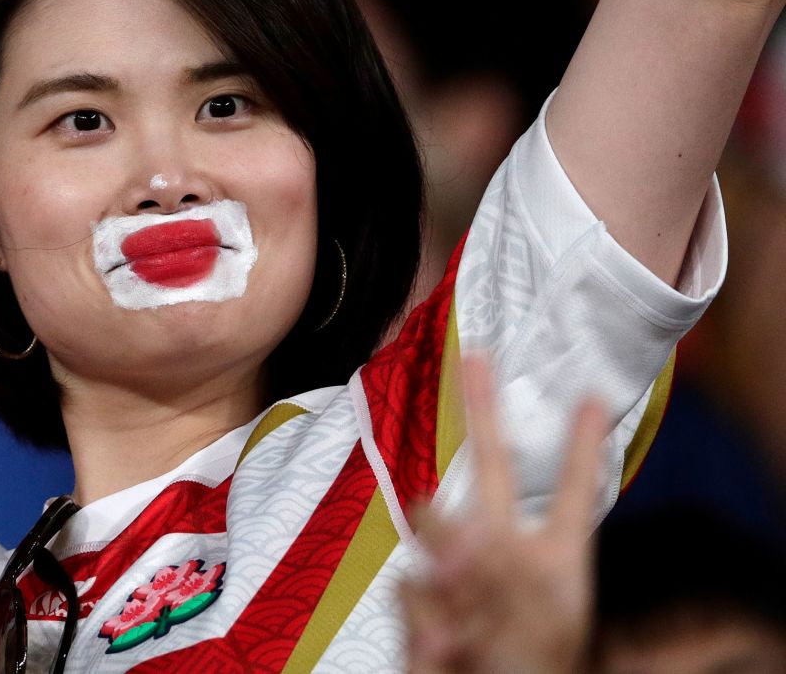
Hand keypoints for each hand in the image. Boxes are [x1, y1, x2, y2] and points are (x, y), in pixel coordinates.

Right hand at [401, 355, 609, 673]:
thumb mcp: (538, 612)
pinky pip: (409, 585)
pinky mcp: (419, 605)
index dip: (582, 445)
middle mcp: (505, 554)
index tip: (592, 396)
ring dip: (443, 541)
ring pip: (433, 520)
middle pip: (491, 471)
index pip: (573, 493)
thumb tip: (455, 522)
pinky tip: (448, 646)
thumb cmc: (533, 670)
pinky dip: (427, 614)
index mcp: (554, 560)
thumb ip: (499, 560)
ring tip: (460, 584)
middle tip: (477, 358)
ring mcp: (457, 576)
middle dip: (483, 411)